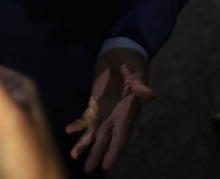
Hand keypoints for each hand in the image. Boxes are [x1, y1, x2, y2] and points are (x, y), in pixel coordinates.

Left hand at [65, 48, 155, 173]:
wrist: (120, 52)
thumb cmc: (132, 62)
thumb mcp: (137, 71)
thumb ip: (140, 84)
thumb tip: (150, 94)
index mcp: (128, 111)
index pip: (121, 135)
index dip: (114, 150)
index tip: (107, 165)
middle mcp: (116, 115)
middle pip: (106, 139)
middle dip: (97, 154)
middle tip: (88, 170)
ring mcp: (105, 110)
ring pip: (94, 132)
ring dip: (85, 144)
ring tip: (74, 156)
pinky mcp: (95, 102)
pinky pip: (86, 118)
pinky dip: (78, 125)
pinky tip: (69, 131)